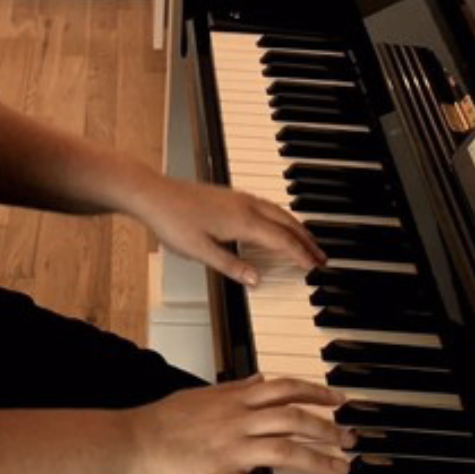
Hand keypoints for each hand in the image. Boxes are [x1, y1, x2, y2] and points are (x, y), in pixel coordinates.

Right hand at [128, 375, 352, 473]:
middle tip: (350, 438)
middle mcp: (238, 422)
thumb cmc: (163, 421)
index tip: (338, 400)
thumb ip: (235, 388)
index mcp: (233, 400)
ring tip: (340, 471)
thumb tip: (260, 379)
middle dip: (327, 428)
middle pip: (294, 419)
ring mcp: (231, 452)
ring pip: (285, 453)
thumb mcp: (202, 394)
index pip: (285, 388)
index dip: (316, 392)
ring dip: (318, 462)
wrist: (133, 444)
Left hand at [137, 176, 325, 284]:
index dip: (300, 254)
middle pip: (286, 223)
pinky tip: (278, 223)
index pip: (281, 240)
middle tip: (321, 257)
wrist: (153, 194)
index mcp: (243, 220)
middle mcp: (246, 205)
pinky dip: (282, 217)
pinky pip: (267, 205)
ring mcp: (239, 197)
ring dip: (296, 227)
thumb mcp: (200, 251)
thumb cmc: (173, 221)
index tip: (315, 267)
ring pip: (279, 211)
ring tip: (307, 241)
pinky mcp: (230, 195)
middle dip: (306, 240)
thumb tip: (256, 279)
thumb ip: (230, 265)